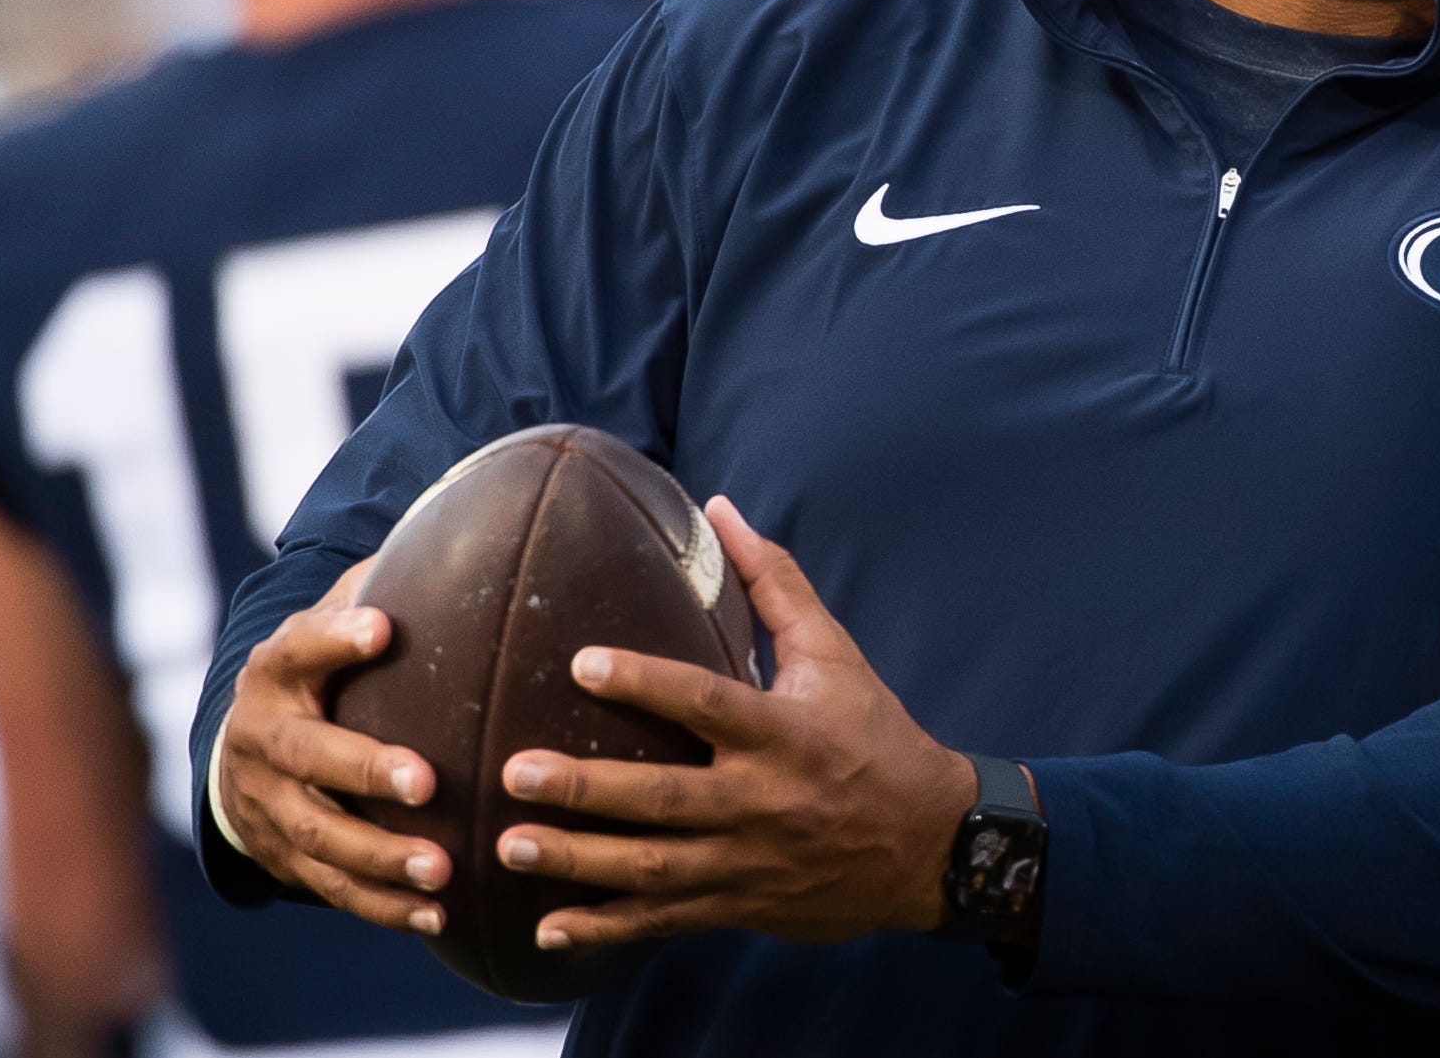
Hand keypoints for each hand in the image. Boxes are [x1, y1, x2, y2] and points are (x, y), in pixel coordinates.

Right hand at [216, 555, 454, 935]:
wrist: (243, 754)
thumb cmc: (319, 674)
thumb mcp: (331, 624)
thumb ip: (376, 587)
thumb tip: (454, 527)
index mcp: (277, 669)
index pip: (300, 645)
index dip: (336, 636)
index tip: (385, 627)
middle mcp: (261, 736)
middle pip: (307, 756)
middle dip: (365, 770)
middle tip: (426, 781)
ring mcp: (266, 804)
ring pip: (319, 836)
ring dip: (381, 856)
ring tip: (443, 868)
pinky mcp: (281, 857)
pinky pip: (331, 887)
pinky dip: (381, 904)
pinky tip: (435, 914)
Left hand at [494, 497, 977, 950]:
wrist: (931, 847)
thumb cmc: (874, 737)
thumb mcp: (835, 655)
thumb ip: (775, 584)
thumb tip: (722, 510)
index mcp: (784, 733)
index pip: (706, 703)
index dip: (644, 684)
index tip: (581, 664)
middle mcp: (763, 801)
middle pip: (663, 798)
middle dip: (586, 790)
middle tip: (515, 772)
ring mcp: (748, 862)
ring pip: (652, 868)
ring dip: (578, 861)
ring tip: (508, 846)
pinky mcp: (740, 905)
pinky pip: (664, 921)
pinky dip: (605, 928)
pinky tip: (546, 927)